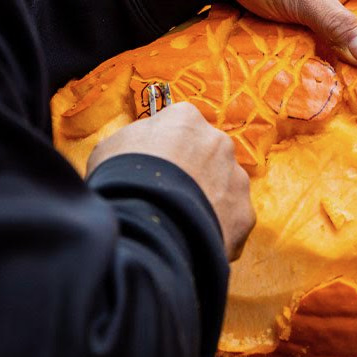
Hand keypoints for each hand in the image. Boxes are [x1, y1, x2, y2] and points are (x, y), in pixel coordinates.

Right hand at [86, 102, 254, 260]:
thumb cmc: (122, 179)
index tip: (156, 165)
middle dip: (194, 172)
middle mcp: (218, 142)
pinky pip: (231, 218)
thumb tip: (142, 148)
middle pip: (208, 154)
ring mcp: (236, 178)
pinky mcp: (244, 213)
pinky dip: (217, 227)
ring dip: (208, 199)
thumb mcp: (112, 146)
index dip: (167, 148)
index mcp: (186, 118)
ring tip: (181, 220)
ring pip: (224, 186)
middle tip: (169, 195)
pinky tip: (194, 237)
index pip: (181, 126)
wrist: (145, 223)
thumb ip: (136, 140)